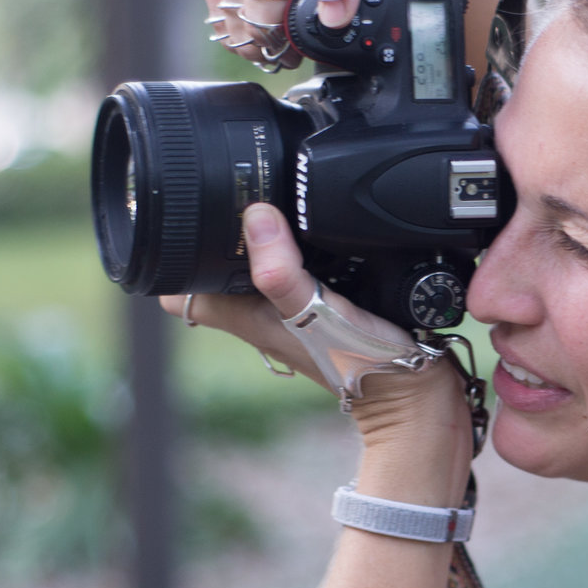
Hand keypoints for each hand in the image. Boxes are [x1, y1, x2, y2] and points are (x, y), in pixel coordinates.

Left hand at [161, 205, 473, 501]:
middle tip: (241, 194)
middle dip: (217, 227)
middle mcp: (253, 308)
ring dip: (259, 232)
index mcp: (236, 312)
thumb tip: (254, 217)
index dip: (174, 243)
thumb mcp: (317, 313)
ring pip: (250, 257)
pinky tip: (317, 227)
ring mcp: (283, 304)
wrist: (413, 392)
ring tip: (278, 204)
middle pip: (210, 260)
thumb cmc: (359, 365)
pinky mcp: (316, 298)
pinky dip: (298, 241)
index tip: (193, 212)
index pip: (175, 280)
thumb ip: (281, 272)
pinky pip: (291, 260)